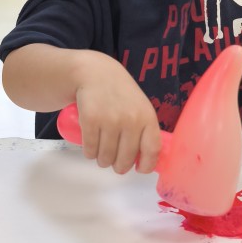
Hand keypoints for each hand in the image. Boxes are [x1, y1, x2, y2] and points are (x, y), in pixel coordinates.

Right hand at [74, 56, 161, 174]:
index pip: (152, 150)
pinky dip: (89, 153)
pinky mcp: (90, 121)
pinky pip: (90, 150)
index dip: (146, 165)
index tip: (139, 169)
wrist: (94, 73)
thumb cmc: (120, 93)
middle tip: (116, 164)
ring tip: (102, 154)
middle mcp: (131, 120)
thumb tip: (147, 159)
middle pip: (125, 159)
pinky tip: (91, 148)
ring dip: (103, 161)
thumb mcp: (140, 106)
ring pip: (106, 157)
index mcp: (147, 117)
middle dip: (119, 167)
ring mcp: (110, 120)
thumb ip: (145, 129)